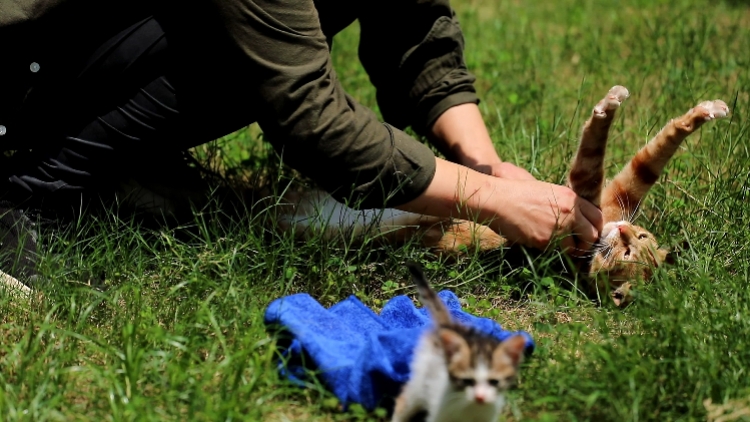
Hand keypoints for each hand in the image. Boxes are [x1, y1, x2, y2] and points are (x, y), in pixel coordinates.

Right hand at [398, 158, 601, 256]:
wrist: (497, 200)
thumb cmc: (515, 193)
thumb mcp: (545, 191)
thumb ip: (562, 203)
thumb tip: (572, 216)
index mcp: (570, 197)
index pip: (596, 216)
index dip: (594, 227)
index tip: (587, 233)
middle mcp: (570, 211)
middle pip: (592, 234)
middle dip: (587, 242)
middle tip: (578, 246)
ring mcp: (559, 227)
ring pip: (578, 247)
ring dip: (572, 250)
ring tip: (561, 249)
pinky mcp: (546, 240)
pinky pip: (559, 252)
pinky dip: (555, 253)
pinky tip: (545, 247)